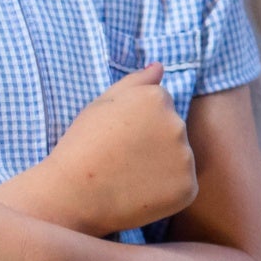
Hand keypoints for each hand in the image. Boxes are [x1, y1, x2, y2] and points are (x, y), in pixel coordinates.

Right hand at [35, 66, 197, 234]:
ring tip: (129, 176)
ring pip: (179, 157)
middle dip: (153, 141)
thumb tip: (159, 66)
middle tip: (122, 157)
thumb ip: (135, 82)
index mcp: (157, 98)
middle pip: (172, 130)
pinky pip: (182, 185)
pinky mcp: (188, 187)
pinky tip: (140, 193)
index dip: (137, 122)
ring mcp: (185, 158)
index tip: (118, 135)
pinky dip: (167, 191)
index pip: (160, 104)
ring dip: (162, 165)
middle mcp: (177, 124)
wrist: (73, 195)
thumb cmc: (82, 146)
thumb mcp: (102, 103)